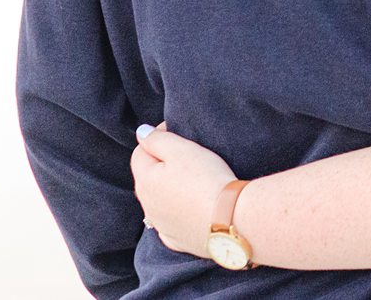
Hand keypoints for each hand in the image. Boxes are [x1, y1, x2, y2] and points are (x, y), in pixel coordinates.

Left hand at [130, 123, 238, 257]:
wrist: (230, 220)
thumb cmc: (207, 180)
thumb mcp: (182, 150)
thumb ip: (157, 139)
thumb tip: (141, 134)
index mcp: (145, 181)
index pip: (140, 152)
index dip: (157, 137)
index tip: (176, 131)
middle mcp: (147, 206)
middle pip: (147, 177)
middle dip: (160, 163)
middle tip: (186, 154)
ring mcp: (161, 226)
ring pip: (158, 200)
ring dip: (168, 188)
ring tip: (192, 179)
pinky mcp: (177, 240)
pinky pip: (171, 220)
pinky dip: (178, 211)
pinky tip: (191, 206)